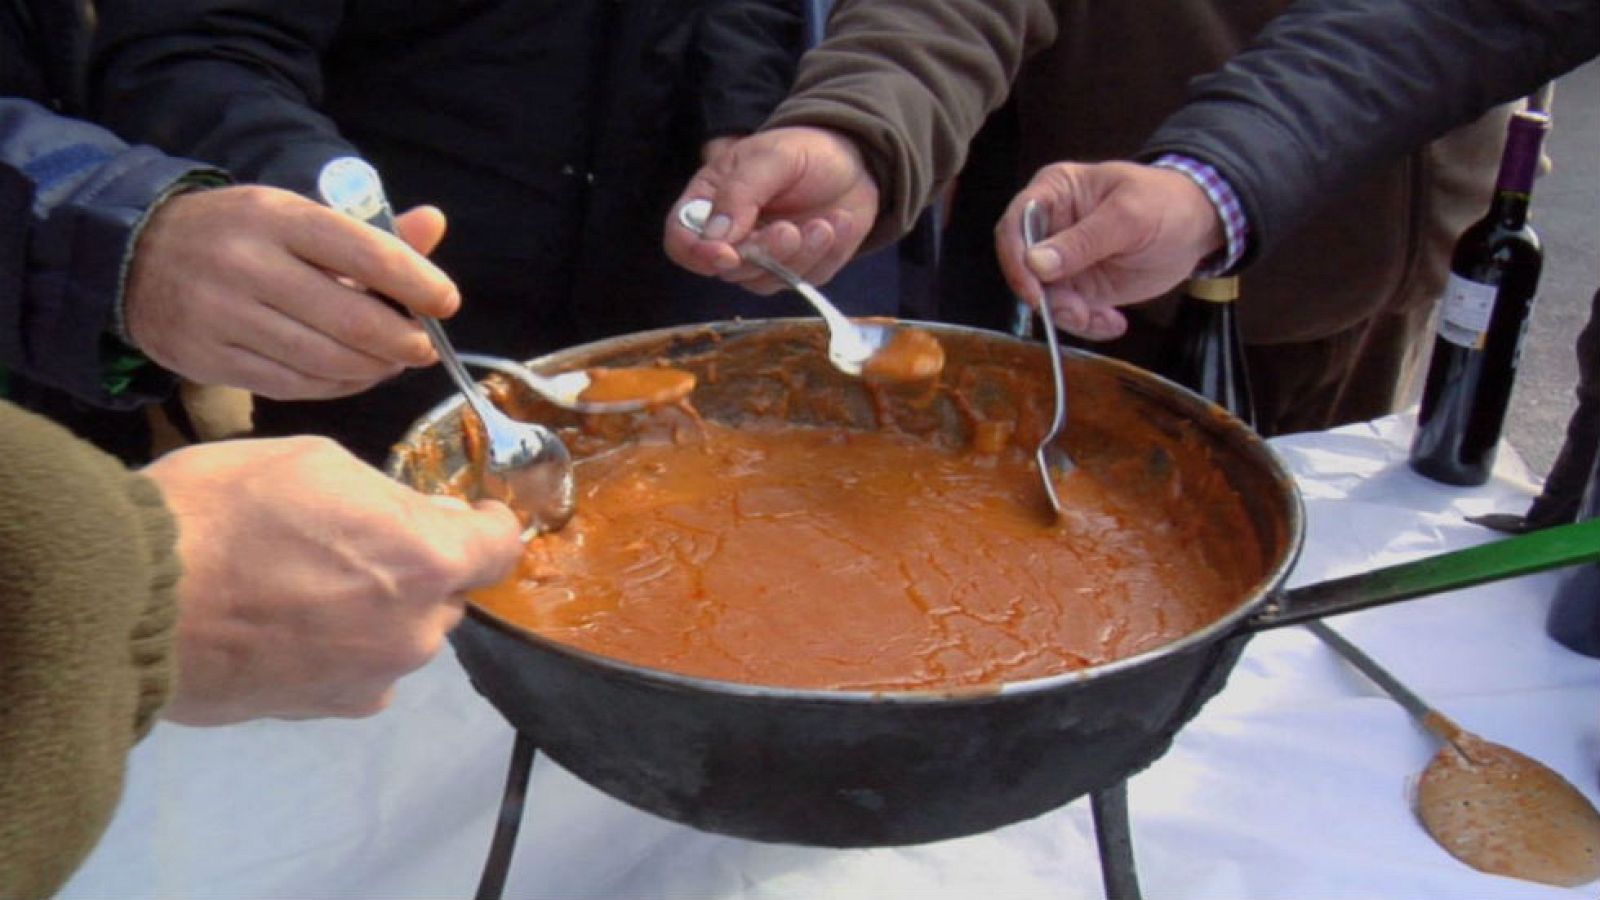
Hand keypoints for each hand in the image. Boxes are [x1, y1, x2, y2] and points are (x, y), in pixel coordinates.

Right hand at [125, 186, 459, 399]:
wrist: (134, 258)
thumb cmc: (240, 235)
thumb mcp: (296, 216)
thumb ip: (368, 231)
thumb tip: (434, 224)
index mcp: (277, 217)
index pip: (365, 252)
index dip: (417, 283)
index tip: (446, 302)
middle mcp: (247, 264)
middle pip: (351, 319)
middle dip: (403, 340)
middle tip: (424, 346)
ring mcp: (223, 316)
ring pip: (325, 360)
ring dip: (374, 368)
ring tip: (393, 361)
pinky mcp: (208, 359)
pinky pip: (294, 385)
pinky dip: (337, 385)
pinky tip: (355, 375)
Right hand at [143, 436, 521, 724]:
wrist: (132, 601)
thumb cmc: (223, 510)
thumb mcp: (316, 463)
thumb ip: (391, 495)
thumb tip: (437, 516)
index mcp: (427, 560)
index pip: (500, 548)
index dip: (488, 525)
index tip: (470, 514)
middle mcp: (417, 630)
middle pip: (446, 594)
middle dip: (418, 567)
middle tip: (356, 540)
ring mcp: (372, 678)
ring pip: (400, 635)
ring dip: (377, 610)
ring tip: (305, 584)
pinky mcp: (326, 710)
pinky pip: (358, 671)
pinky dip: (340, 648)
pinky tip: (287, 625)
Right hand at [665, 126, 878, 293]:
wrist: (852, 162)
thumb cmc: (803, 151)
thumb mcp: (770, 157)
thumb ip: (740, 193)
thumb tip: (716, 236)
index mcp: (709, 202)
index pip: (681, 241)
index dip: (697, 254)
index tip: (727, 254)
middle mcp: (730, 238)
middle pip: (727, 269)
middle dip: (762, 253)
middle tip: (789, 229)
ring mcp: (762, 259)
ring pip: (765, 281)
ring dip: (798, 255)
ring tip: (824, 224)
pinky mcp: (796, 270)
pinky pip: (803, 280)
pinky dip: (824, 254)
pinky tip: (838, 223)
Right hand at [995, 162, 1225, 340]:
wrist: (1197, 227)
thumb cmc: (1165, 203)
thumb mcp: (1129, 217)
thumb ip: (1083, 240)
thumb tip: (1035, 263)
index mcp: (1054, 192)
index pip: (1015, 224)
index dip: (1016, 259)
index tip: (1034, 291)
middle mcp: (1050, 227)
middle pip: (1024, 268)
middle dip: (1048, 297)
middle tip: (1078, 312)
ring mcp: (1063, 260)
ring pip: (1044, 297)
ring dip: (1070, 316)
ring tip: (1106, 319)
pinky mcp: (1080, 287)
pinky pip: (1068, 313)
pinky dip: (1087, 325)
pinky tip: (1114, 322)